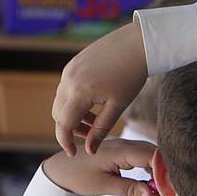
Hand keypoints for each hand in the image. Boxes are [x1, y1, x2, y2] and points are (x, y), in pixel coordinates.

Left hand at [43, 139, 162, 195]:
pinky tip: (152, 185)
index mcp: (121, 151)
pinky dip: (151, 170)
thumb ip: (130, 189)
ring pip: (151, 156)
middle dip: (166, 173)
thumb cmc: (79, 176)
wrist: (61, 168)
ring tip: (162, 193)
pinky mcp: (123, 152)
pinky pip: (143, 158)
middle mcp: (126, 145)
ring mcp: (125, 147)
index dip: (165, 173)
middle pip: (156, 154)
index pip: (153, 157)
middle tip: (170, 194)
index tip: (168, 192)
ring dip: (159, 172)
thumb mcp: (105, 186)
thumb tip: (154, 195)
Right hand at [53, 21, 146, 155]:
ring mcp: (69, 69)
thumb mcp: (118, 106)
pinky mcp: (73, 62)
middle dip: (70, 128)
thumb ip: (101, 129)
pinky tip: (94, 101)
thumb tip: (90, 150)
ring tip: (95, 119)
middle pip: (58, 113)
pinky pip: (66, 87)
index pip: (63, 125)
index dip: (66, 142)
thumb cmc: (132, 75)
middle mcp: (69, 80)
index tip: (74, 152)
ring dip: (72, 114)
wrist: (137, 43)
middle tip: (90, 135)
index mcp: (80, 92)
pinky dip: (74, 99)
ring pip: (61, 100)